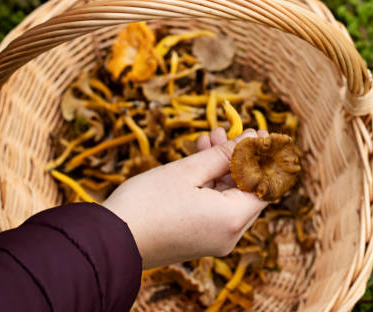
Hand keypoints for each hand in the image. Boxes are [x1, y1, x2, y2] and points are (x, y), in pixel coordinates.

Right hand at [102, 128, 267, 268]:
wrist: (107, 242)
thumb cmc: (146, 203)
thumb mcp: (189, 171)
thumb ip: (225, 154)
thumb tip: (254, 139)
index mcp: (233, 219)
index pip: (265, 184)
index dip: (263, 156)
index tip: (255, 132)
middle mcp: (230, 234)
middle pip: (247, 189)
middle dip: (237, 157)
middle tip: (224, 130)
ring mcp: (215, 239)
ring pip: (229, 196)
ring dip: (221, 167)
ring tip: (208, 136)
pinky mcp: (200, 239)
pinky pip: (215, 207)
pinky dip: (210, 184)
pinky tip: (198, 158)